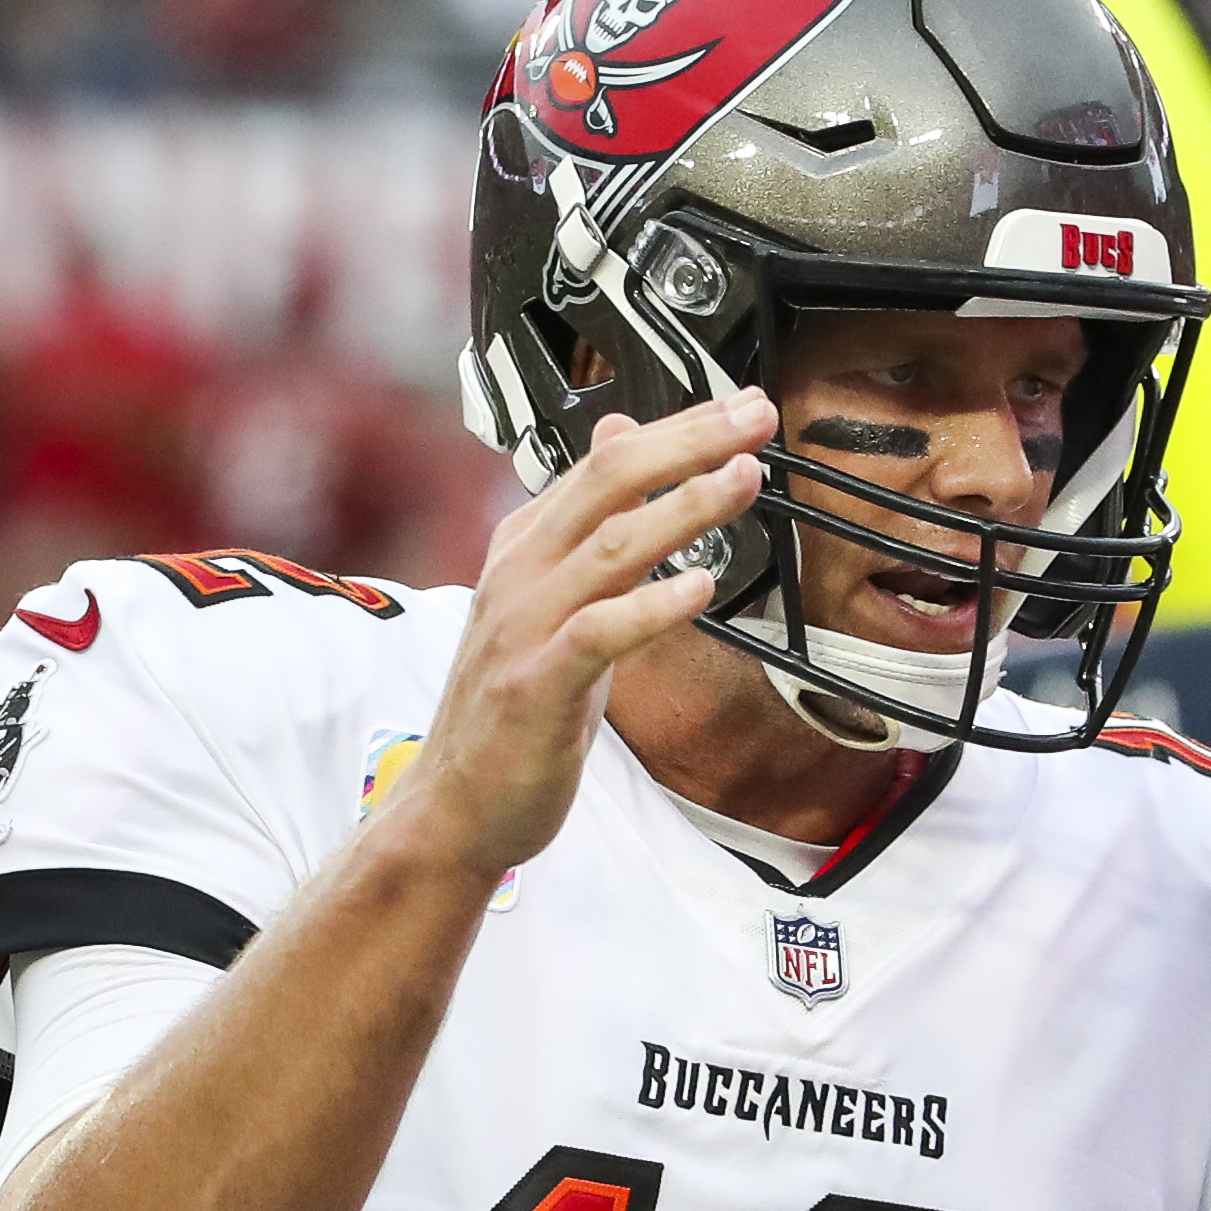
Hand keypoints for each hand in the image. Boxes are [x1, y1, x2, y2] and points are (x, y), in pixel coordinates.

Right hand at [391, 390, 774, 882]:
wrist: (456, 803)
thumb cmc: (514, 707)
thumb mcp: (551, 598)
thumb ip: (589, 521)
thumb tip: (618, 434)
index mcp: (526, 546)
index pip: (605, 463)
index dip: (677, 428)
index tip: (741, 407)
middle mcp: (520, 573)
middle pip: (609, 482)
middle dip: (688, 441)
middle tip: (755, 417)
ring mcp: (524, 626)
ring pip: (611, 546)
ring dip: (684, 507)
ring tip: (742, 481)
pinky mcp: (536, 684)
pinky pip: (599, 632)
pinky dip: (651, 605)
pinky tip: (699, 585)